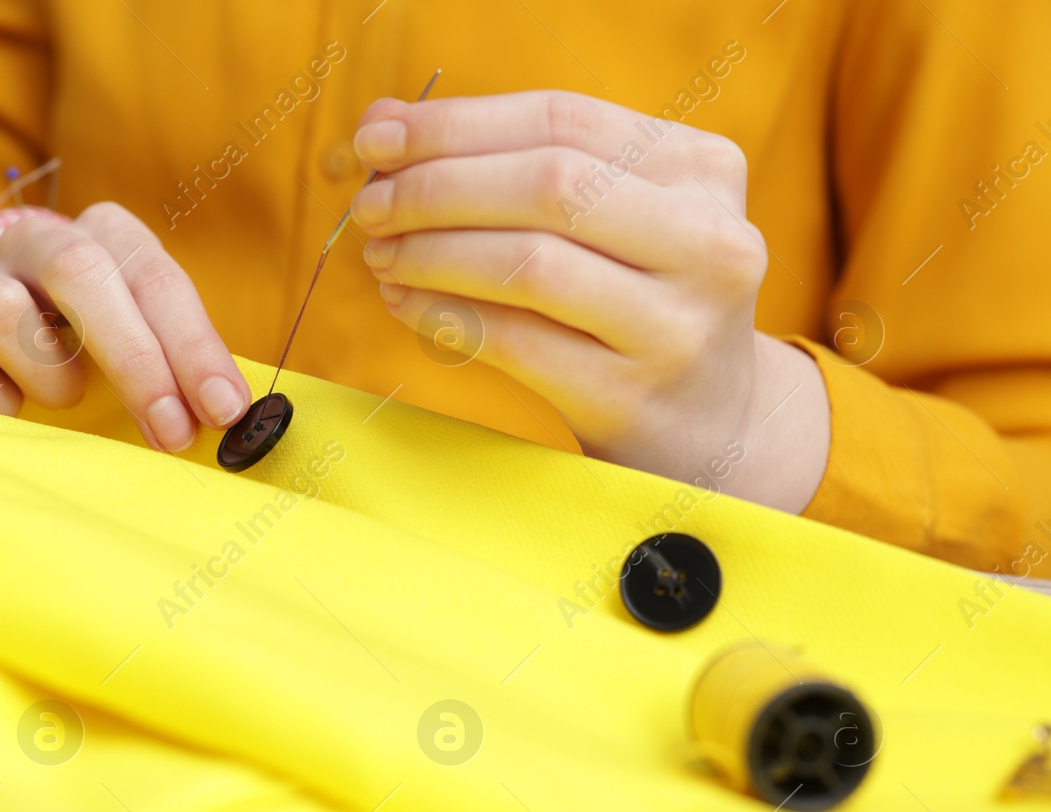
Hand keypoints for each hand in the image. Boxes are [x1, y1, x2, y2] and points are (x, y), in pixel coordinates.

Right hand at [0, 202, 250, 450]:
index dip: (193, 347)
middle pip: (79, 273)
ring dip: (49, 372)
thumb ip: (184, 367)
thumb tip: (234, 417)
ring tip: (71, 401)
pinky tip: (16, 417)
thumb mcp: (145, 337)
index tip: (222, 410)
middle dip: (134, 359)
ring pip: (2, 310)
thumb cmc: (92, 342)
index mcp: (105, 235)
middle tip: (170, 433)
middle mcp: (35, 243)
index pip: (156, 278)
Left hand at [350, 90, 828, 512]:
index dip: (456, 124)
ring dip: (432, 254)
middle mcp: (708, 240)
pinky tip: (405, 302)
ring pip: (528, 264)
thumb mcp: (607, 219)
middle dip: (437, 188)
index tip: (377, 137)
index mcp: (703, 170)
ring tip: (381, 256)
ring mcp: (675, 325)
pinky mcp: (630, 395)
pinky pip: (514, 342)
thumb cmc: (633, 301)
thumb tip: (385, 123)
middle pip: (547, 185)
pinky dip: (444, 316)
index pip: (562, 120)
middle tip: (370, 206)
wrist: (707, 423)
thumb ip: (509, 162)